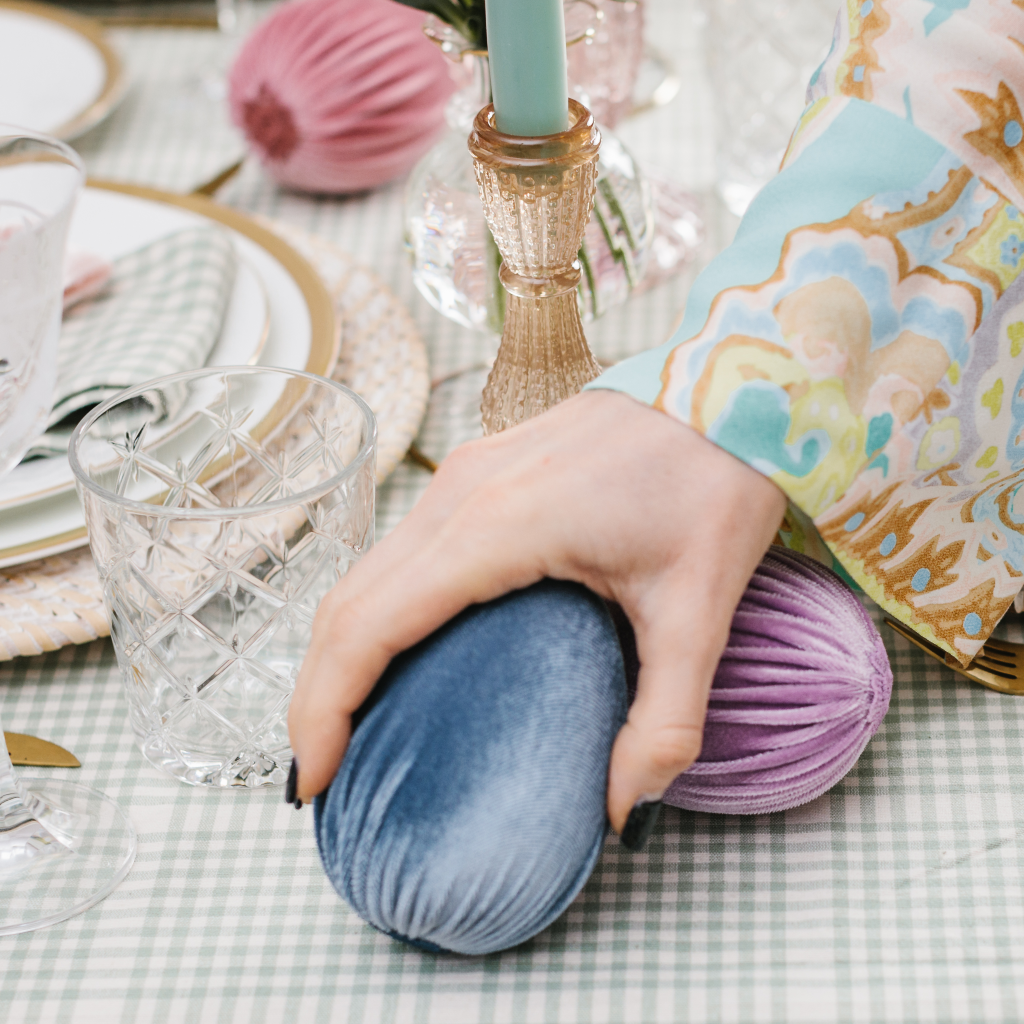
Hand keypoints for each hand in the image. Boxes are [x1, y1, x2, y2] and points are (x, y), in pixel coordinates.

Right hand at [288, 389, 785, 831]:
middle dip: (316, 693)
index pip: (370, 625)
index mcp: (496, 526)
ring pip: (365, 572)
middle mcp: (458, 493)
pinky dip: (375, 610)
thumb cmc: (712, 485)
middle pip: (347, 602)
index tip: (314, 780)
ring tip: (347, 723)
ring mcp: (462, 474)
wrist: (726, 388)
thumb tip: (624, 812)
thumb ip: (664, 722)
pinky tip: (396, 653)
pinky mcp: (477, 471)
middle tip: (322, 772)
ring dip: (340, 649)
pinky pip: (400, 549)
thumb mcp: (701, 611)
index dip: (325, 708)